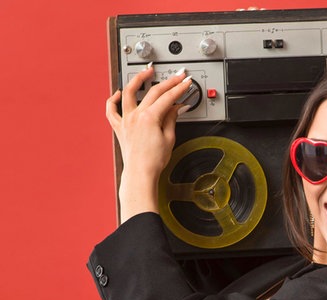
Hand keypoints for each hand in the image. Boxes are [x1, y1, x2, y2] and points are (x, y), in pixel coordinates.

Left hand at [106, 65, 191, 222]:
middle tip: (177, 77)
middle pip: (153, 91)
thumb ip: (172, 118)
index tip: (186, 82)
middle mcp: (136, 115)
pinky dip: (113, 99)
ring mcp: (126, 120)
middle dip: (168, 82)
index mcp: (150, 117)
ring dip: (138, 79)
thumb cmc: (153, 161)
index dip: (179, 88)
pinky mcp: (120, 127)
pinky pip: (111, 110)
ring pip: (129, 92)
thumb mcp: (169, 138)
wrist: (140, 174)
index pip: (168, 97)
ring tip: (147, 71)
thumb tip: (176, 107)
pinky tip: (118, 93)